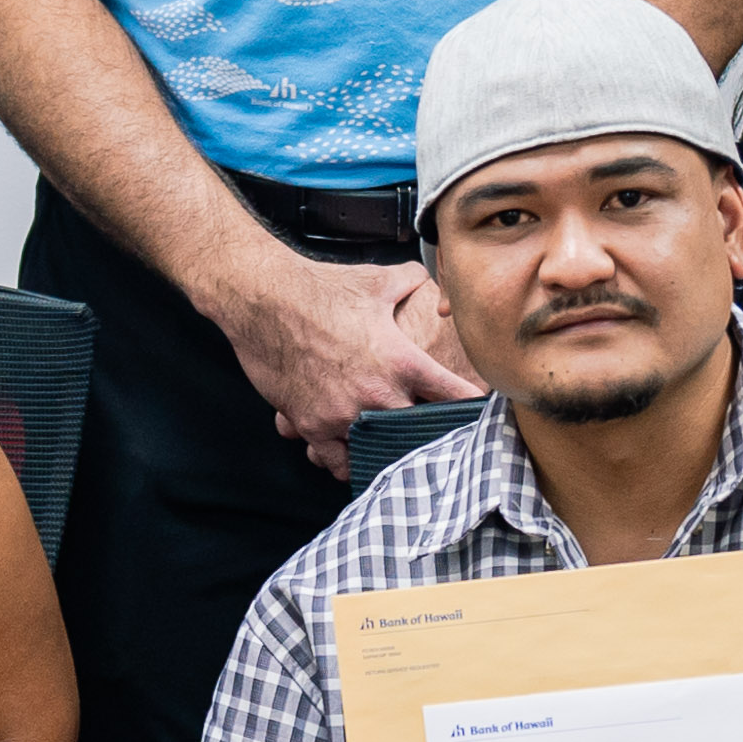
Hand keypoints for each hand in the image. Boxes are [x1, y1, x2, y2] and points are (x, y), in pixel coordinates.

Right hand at [214, 254, 479, 476]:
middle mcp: (377, 394)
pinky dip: (349, 460)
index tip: (479, 411)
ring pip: (380, 454)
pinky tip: (356, 455)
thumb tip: (433, 284)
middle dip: (431, 435)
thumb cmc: (320, 288)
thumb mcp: (377, 280)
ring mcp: (342, 414)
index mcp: (401, 361)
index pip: (454, 396)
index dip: (472, 405)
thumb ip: (414, 283)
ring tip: (396, 450)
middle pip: (422, 435)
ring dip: (389, 451)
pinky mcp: (312, 425)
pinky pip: (337, 461)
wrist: (263, 299)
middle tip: (437, 435)